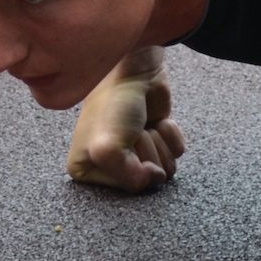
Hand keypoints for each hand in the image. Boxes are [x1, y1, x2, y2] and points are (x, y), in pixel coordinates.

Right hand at [65, 62, 184, 191]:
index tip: (120, 146)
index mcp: (84, 170)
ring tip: (141, 125)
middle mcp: (108, 165)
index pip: (121, 190)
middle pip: (147, 182)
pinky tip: (156, 120)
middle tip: (131, 131)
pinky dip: (170, 135)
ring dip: (158, 143)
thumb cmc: (114, 105)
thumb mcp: (107, 149)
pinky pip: (177, 153)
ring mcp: (135, 152)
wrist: (135, 70)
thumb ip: (127, 178)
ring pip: (165, 169)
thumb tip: (155, 179)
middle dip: (145, 153)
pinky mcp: (157, 139)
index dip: (130, 170)